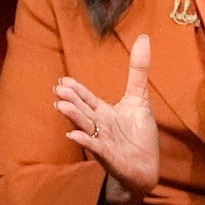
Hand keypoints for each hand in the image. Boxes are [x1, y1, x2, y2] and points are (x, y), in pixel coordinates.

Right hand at [54, 33, 158, 204]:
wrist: (145, 167)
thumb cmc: (138, 134)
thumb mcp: (139, 99)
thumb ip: (138, 70)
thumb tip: (144, 38)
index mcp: (102, 111)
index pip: (86, 98)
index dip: (76, 90)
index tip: (63, 80)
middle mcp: (98, 124)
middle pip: (82, 110)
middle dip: (71, 100)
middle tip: (58, 89)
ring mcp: (101, 140)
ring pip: (85, 126)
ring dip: (73, 117)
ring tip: (62, 107)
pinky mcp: (108, 156)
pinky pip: (94, 147)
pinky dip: (84, 141)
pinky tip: (74, 135)